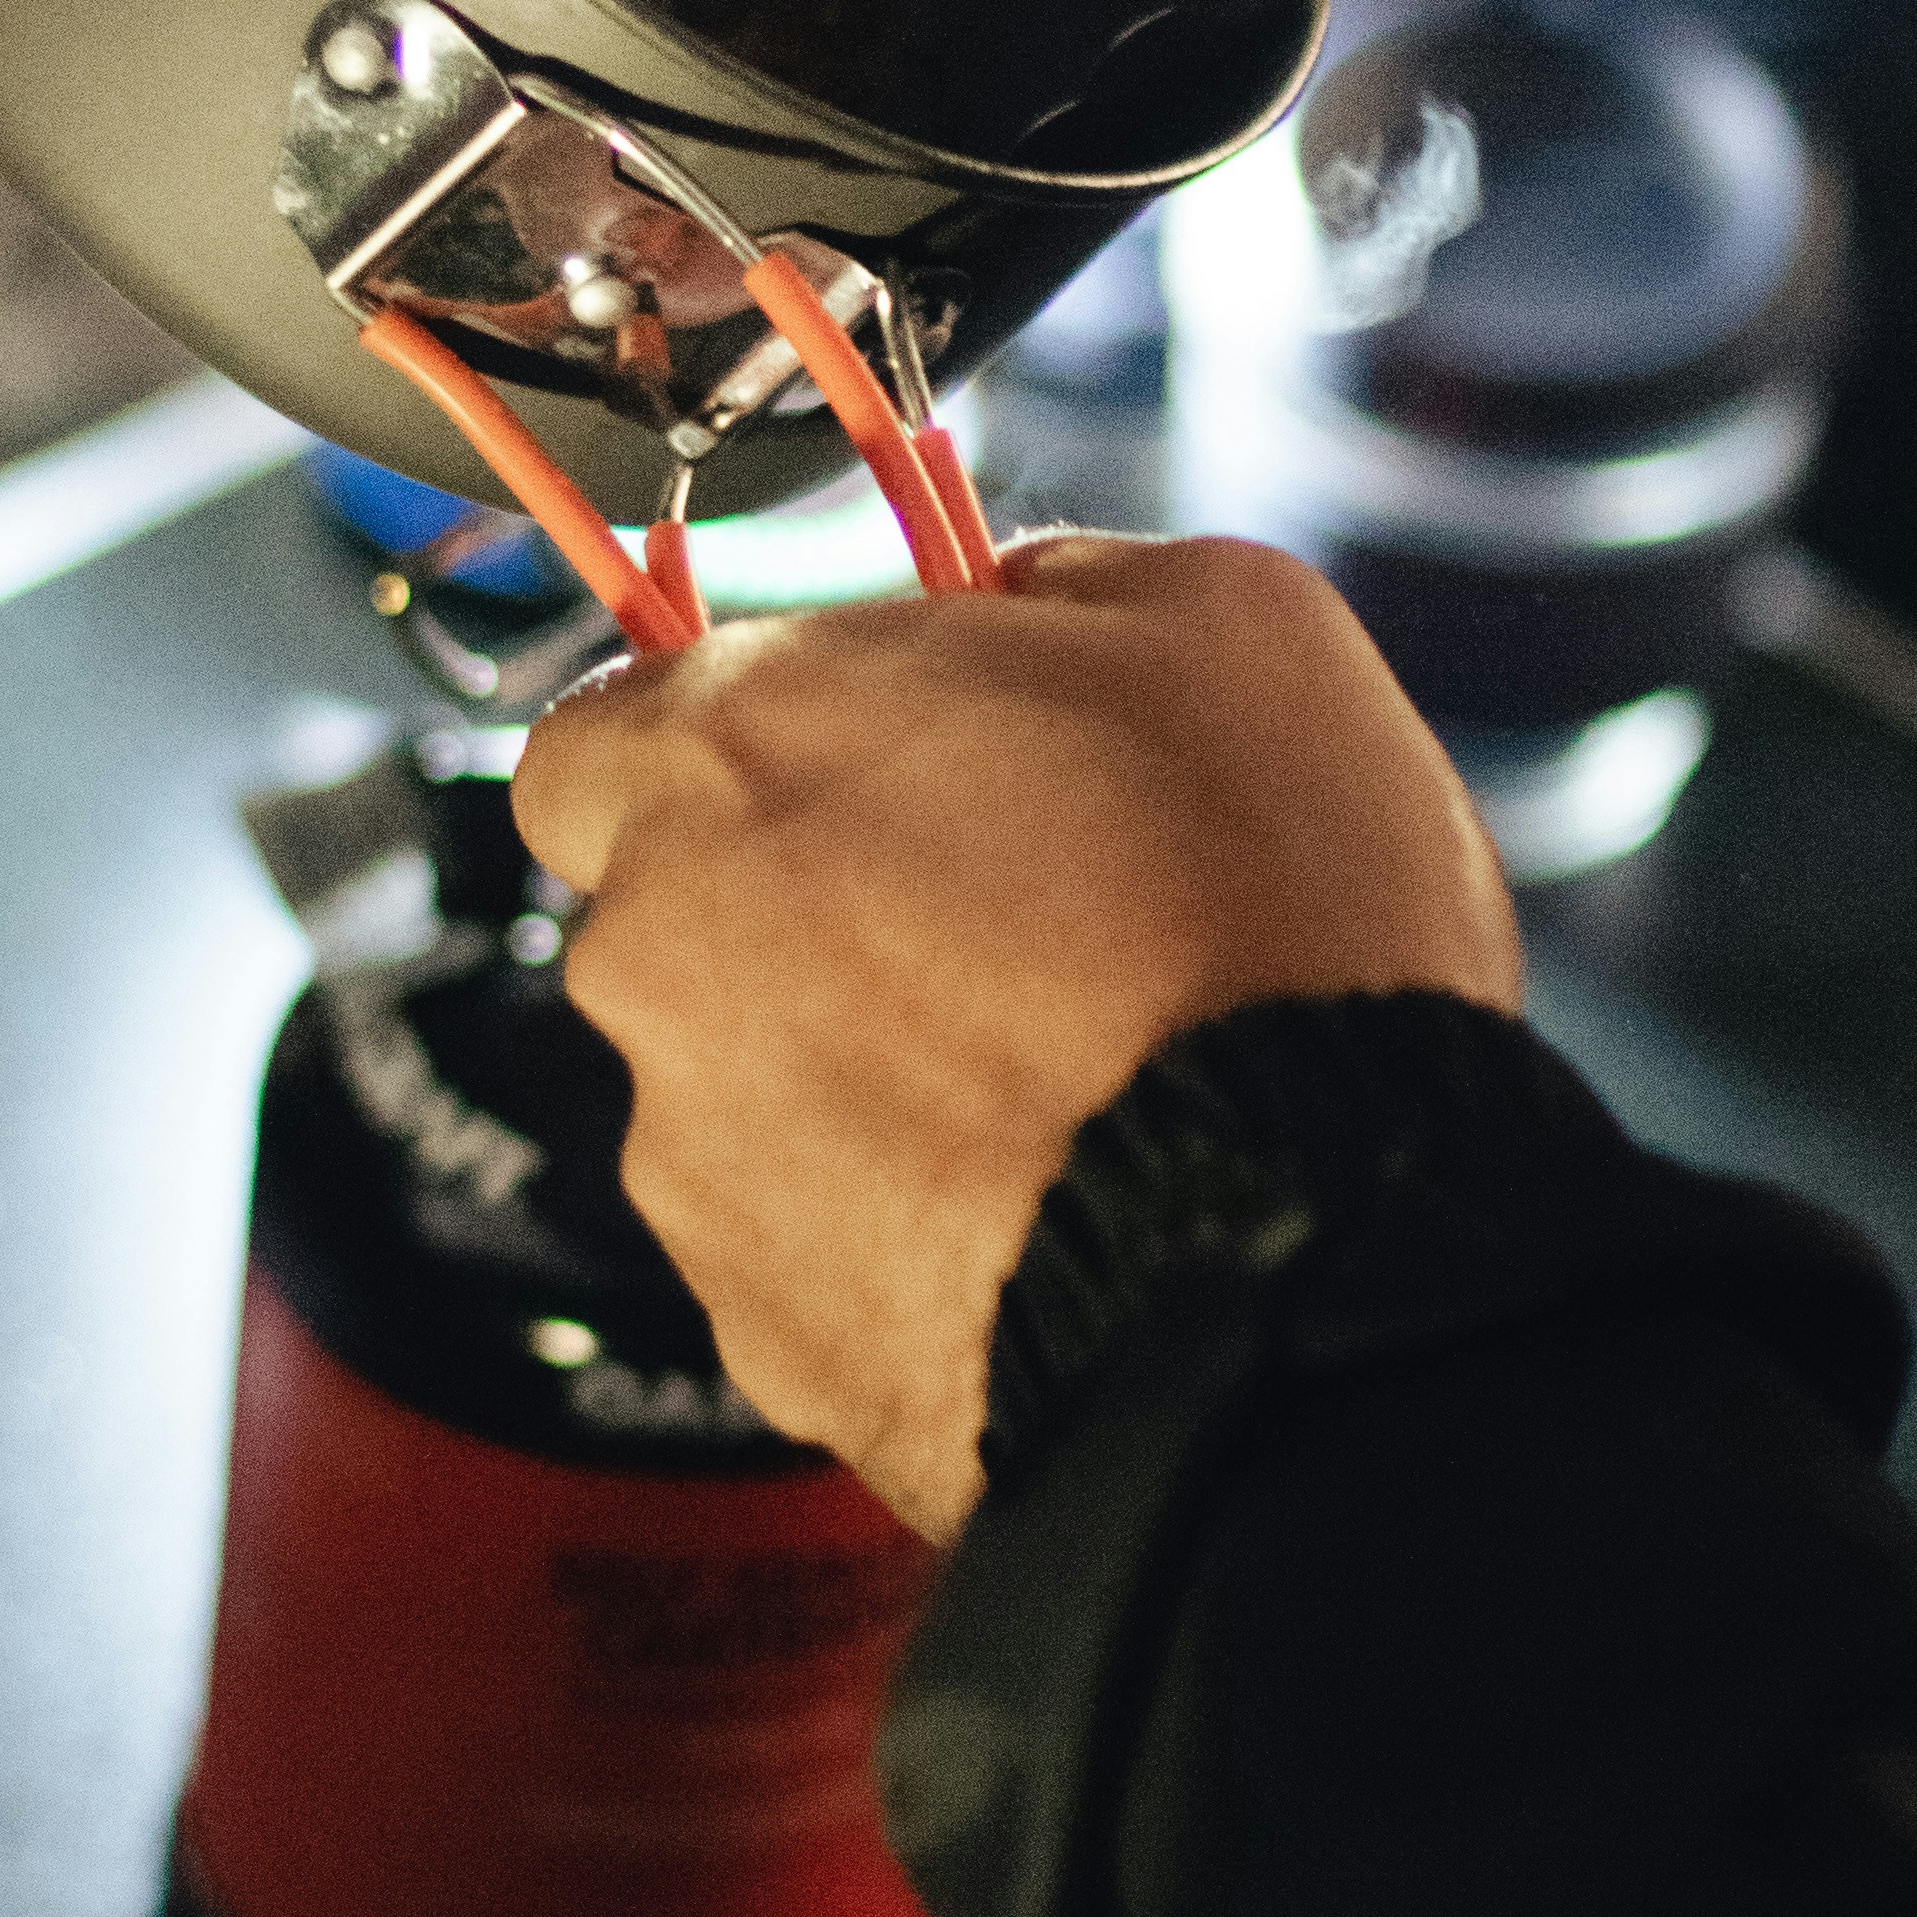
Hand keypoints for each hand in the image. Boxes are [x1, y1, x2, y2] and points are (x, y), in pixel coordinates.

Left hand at [510, 535, 1520, 1541]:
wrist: (1311, 1255)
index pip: (605, 728)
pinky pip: (811, 1249)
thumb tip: (1018, 600)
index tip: (856, 772)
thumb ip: (1062, 580)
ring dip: (863, 1080)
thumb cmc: (1268, 921)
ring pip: (745, 1092)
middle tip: (1006, 930)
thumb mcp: (1230, 621)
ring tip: (1065, 1087)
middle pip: (679, 917)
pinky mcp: (761, 1337)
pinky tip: (1052, 1206)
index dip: (737, 750)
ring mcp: (694, 1162)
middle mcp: (655, 952)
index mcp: (728, 746)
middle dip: (809, 919)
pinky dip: (905, 1226)